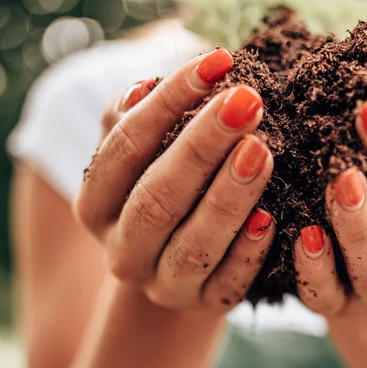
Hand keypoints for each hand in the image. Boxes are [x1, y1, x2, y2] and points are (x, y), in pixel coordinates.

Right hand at [75, 49, 276, 311]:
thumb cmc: (160, 182)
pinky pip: (228, 283)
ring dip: (229, 196)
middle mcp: (121, 250)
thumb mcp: (138, 150)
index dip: (168, 102)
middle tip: (246, 102)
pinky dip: (249, 251)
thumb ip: (131, 116)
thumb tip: (144, 87)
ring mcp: (163, 284)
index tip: (217, 62)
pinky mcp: (205, 305)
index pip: (125, 146)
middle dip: (202, 146)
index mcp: (95, 203)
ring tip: (261, 150)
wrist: (178, 261)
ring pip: (193, 243)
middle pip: (157, 197)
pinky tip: (272, 218)